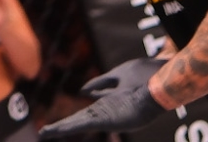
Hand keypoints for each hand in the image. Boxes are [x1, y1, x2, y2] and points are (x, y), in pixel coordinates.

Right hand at [38, 58, 167, 138]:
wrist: (162, 81)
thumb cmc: (145, 76)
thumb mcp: (119, 75)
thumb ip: (102, 83)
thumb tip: (84, 89)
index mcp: (111, 101)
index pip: (88, 110)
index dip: (74, 115)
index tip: (65, 116)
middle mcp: (108, 111)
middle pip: (82, 119)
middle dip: (64, 126)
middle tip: (47, 131)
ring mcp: (108, 116)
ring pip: (80, 123)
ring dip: (62, 128)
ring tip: (46, 133)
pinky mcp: (107, 120)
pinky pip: (84, 124)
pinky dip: (67, 127)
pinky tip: (52, 130)